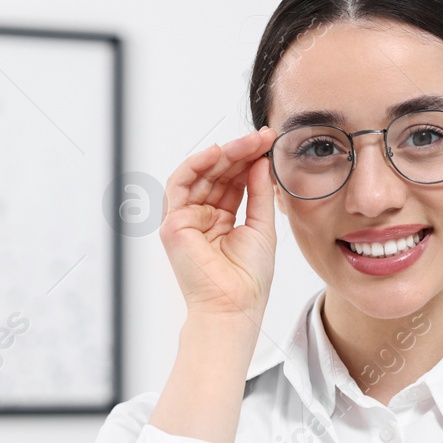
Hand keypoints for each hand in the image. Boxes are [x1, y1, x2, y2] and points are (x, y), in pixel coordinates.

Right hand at [159, 126, 278, 324]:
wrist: (236, 306)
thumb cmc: (249, 279)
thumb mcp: (262, 227)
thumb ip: (260, 193)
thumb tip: (261, 161)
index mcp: (221, 221)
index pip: (232, 182)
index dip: (249, 160)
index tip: (269, 143)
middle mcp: (201, 218)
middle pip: (217, 174)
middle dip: (239, 152)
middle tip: (262, 136)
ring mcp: (185, 220)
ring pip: (199, 174)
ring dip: (223, 154)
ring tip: (248, 142)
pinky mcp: (173, 225)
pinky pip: (180, 185)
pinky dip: (196, 164)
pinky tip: (219, 152)